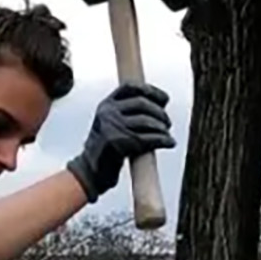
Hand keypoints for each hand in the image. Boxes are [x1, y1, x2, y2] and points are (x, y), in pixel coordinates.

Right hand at [65, 81, 175, 201]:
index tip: (165, 99)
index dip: (151, 90)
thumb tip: (161, 104)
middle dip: (159, 112)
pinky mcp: (119, 144)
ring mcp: (112, 128)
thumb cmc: (106, 148)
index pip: (131, 88)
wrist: (91, 171)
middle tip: (167, 122)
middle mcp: (107, 113)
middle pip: (141, 103)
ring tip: (167, 133)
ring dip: (162, 127)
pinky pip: (148, 139)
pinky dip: (163, 140)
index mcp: (105, 105)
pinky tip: (169, 142)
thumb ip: (128, 111)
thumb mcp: (110, 122)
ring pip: (146, 121)